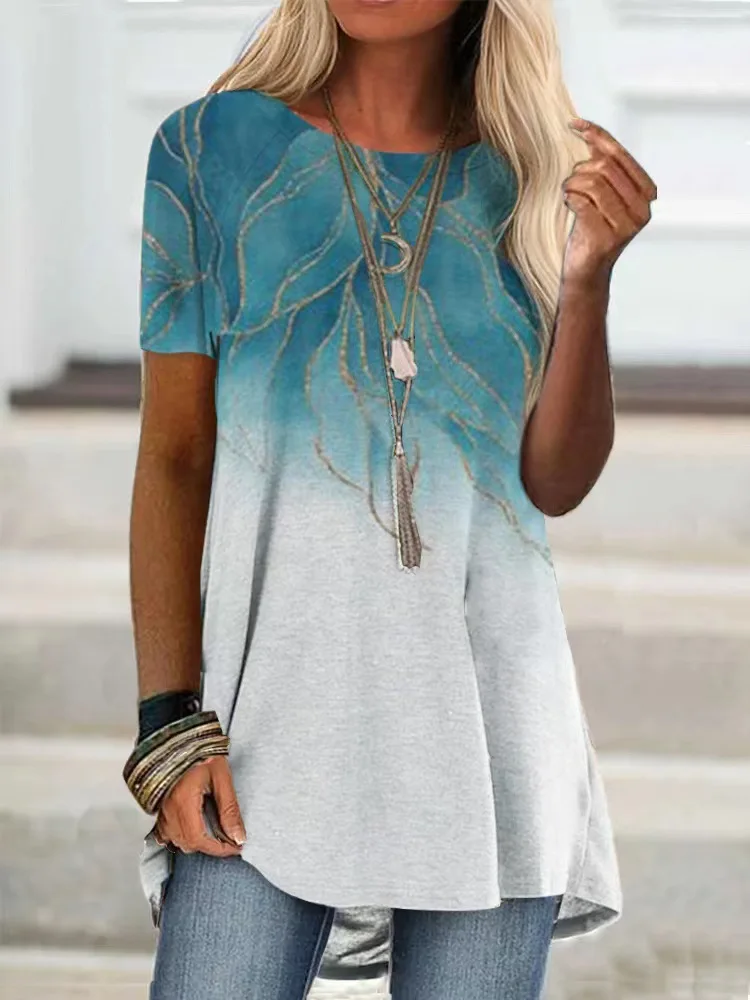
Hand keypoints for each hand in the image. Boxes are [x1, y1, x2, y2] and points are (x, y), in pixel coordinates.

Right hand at [153, 756, 245, 856]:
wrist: (179, 736)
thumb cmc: (200, 752)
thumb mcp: (222, 778)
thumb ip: (230, 809)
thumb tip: (238, 836)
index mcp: (183, 803)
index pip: (199, 840)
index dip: (219, 849)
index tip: (235, 847)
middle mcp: (168, 810)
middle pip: (187, 844)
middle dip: (210, 847)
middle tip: (229, 839)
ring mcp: (161, 809)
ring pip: (175, 841)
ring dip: (196, 842)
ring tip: (214, 833)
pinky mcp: (159, 805)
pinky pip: (165, 832)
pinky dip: (180, 835)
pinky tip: (194, 827)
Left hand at [561, 118, 656, 286]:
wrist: (588, 268)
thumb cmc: (592, 226)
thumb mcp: (601, 191)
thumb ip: (600, 161)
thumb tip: (585, 127)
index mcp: (646, 192)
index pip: (619, 154)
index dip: (596, 135)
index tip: (573, 124)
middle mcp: (643, 209)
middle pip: (604, 167)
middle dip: (580, 169)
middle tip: (570, 183)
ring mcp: (627, 226)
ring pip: (592, 183)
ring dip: (572, 184)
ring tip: (568, 194)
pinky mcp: (607, 239)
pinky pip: (582, 203)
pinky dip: (570, 200)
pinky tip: (569, 205)